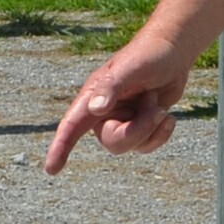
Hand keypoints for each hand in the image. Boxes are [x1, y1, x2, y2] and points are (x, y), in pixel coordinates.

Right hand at [45, 26, 198, 172]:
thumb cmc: (148, 55)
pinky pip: (147, 146)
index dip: (60, 148)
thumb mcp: (130, 68)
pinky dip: (161, 133)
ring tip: (159, 103)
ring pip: (132, 146)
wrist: (172, 53)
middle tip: (156, 108)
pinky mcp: (139, 127)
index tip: (50, 170)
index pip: (72, 126)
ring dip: (152, 126)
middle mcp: (103, 113)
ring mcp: (122, 122)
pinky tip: (168, 116)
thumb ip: (111, 87)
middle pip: (114, 143)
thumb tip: (94, 109)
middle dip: (139, 130)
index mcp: (92, 97)